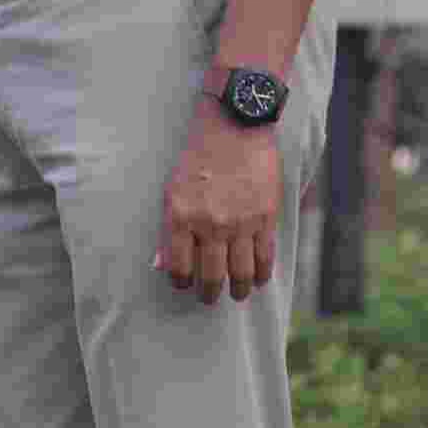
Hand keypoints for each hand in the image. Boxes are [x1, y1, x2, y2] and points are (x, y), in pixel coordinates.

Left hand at [162, 107, 283, 302]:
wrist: (235, 128)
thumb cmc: (198, 157)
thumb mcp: (172, 190)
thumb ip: (168, 229)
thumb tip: (160, 264)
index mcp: (181, 217)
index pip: (179, 266)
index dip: (182, 282)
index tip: (185, 285)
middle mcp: (210, 224)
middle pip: (211, 275)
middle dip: (209, 293)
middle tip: (209, 298)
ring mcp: (241, 223)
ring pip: (241, 272)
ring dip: (238, 289)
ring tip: (236, 294)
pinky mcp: (266, 217)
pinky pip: (265, 256)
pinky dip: (261, 273)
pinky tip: (257, 280)